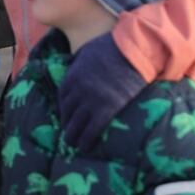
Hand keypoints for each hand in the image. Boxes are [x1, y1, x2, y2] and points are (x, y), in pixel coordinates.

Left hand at [59, 34, 149, 149]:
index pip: (62, 96)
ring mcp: (91, 101)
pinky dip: (87, 139)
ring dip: (73, 135)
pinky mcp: (107, 109)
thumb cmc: (112, 48)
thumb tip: (73, 65)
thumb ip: (77, 61)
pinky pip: (92, 128)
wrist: (132, 52)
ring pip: (76, 122)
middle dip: (66, 122)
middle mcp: (78, 90)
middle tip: (67, 131)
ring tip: (73, 143)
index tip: (64, 113)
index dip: (62, 106)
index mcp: (72, 75)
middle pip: (67, 111)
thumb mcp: (87, 50)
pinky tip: (85, 146)